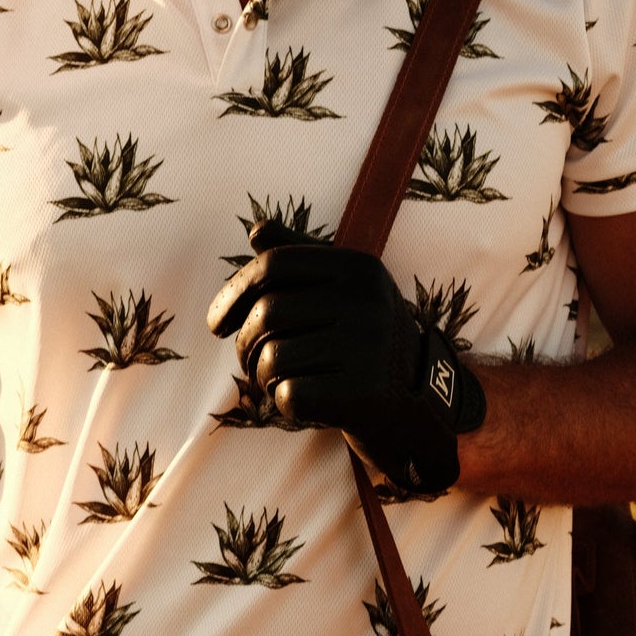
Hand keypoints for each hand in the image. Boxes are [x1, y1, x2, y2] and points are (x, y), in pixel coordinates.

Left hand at [205, 221, 486, 495]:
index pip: (274, 265)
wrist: (418, 403)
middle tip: (251, 362)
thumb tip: (257, 231)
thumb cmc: (364, 340)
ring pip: (272, 358)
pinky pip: (289, 395)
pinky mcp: (363, 394)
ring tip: (284, 381)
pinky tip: (306, 401)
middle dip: (246, 343)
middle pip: (267, 313)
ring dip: (264, 377)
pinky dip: (285, 403)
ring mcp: (368, 348)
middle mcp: (368, 301)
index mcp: (359, 267)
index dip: (233, 292)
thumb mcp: (343, 291)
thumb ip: (300, 259)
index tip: (217, 325)